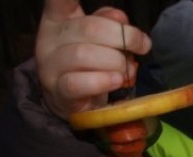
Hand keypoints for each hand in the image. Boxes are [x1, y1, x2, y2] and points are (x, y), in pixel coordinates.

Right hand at [36, 0, 150, 119]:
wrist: (72, 101)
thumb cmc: (89, 66)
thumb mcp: (99, 40)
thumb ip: (109, 24)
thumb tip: (121, 18)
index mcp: (58, 19)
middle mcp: (50, 38)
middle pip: (89, 28)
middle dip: (123, 37)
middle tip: (142, 46)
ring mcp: (51, 66)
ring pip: (84, 55)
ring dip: (116, 63)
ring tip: (127, 71)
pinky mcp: (58, 91)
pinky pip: (78, 83)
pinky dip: (102, 81)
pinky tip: (116, 81)